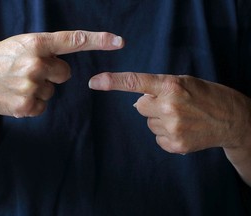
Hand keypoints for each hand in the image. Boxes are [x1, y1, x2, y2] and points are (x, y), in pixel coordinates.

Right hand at [0, 31, 123, 117]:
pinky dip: (33, 103)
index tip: (119, 42)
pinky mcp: (27, 106)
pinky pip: (43, 105)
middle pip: (65, 73)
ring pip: (53, 91)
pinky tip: (16, 97)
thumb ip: (43, 51)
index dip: (98, 40)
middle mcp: (36, 62)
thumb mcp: (17, 46)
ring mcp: (32, 85)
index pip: (73, 40)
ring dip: (39, 89)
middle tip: (28, 72)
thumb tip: (62, 65)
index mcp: (34, 43)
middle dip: (52, 73)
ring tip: (17, 84)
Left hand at [89, 72, 250, 153]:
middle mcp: (169, 106)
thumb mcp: (184, 81)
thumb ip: (158, 88)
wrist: (231, 119)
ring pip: (148, 123)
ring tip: (180, 117)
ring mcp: (172, 128)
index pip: (135, 82)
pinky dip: (165, 134)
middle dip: (150, 105)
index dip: (112, 82)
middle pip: (139, 106)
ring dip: (159, 120)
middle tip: (170, 104)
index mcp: (171, 86)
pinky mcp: (175, 145)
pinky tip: (182, 129)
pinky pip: (157, 138)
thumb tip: (137, 101)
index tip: (94, 82)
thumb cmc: (206, 95)